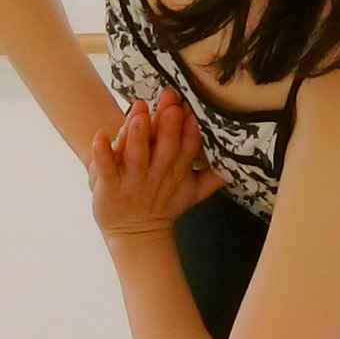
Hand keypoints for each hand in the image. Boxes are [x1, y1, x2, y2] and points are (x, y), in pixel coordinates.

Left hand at [87, 90, 224, 240]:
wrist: (136, 234)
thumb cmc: (163, 206)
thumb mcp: (191, 194)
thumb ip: (213, 178)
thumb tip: (240, 168)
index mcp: (176, 174)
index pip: (187, 150)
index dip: (189, 131)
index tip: (191, 111)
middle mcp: (156, 177)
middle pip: (164, 149)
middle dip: (167, 126)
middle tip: (171, 104)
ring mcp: (132, 182)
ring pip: (136, 157)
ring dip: (137, 136)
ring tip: (138, 114)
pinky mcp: (109, 187)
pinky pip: (107, 169)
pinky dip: (102, 153)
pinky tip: (99, 136)